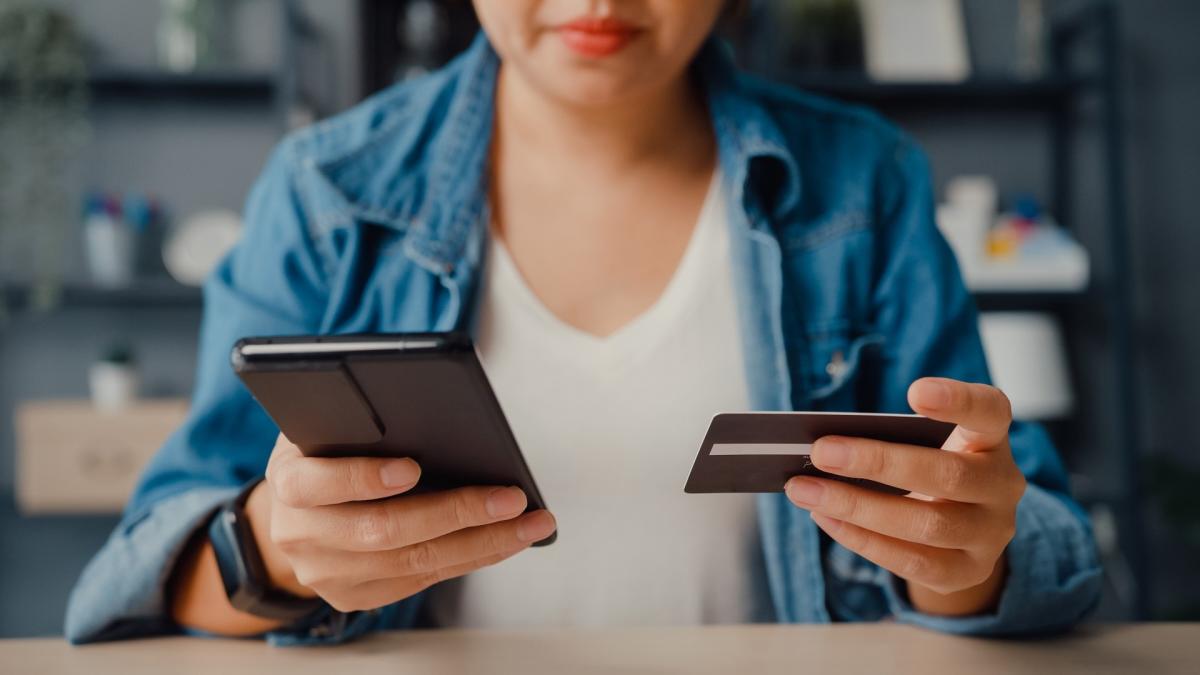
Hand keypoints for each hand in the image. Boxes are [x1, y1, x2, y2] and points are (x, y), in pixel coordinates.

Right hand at [248, 434, 556, 611]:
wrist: (294, 511)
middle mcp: (300, 534)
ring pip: (412, 563)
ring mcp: (325, 573)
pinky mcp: (353, 596)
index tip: (412, 468)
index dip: (364, 478)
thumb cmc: (325, 451)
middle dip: (455, 513)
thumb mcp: (327, 424)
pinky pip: (421, 581)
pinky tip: (507, 539)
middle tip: (510, 498)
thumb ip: (357, 419)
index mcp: (287, 481)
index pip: (319, 483)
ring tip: (529, 522)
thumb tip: (424, 409)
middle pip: (382, 531)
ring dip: (482, 543)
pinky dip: (470, 559)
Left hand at [784, 378, 1025, 615]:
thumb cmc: (928, 467)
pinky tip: (824, 518)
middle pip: (947, 475)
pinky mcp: (969, 571)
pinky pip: (912, 561)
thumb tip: (823, 445)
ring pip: (927, 525)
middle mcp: (1003, 485)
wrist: (961, 528)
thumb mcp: (920, 444)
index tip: (914, 392)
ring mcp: (992, 533)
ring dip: (856, 507)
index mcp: (991, 439)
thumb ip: (887, 437)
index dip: (957, 400)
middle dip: (877, 463)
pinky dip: (861, 539)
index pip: (989, 411)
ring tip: (805, 490)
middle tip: (821, 452)